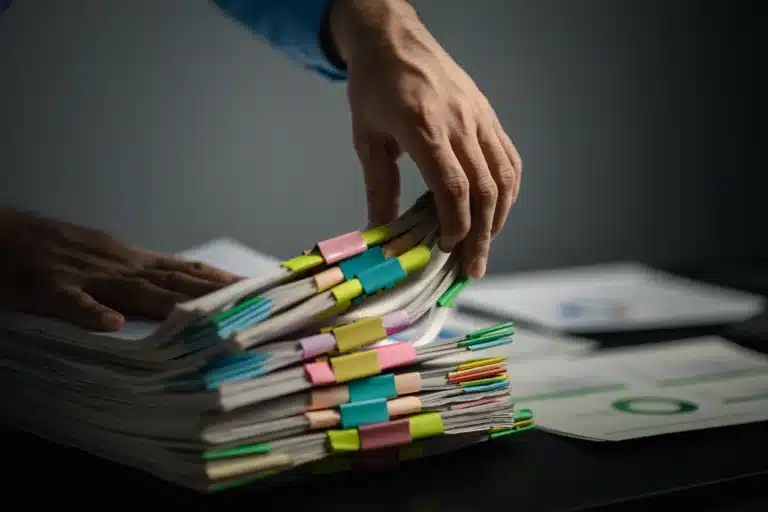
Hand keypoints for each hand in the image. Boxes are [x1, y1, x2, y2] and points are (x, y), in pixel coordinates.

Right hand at [0, 209, 240, 330]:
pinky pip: (72, 302)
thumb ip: (140, 275)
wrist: (4, 233)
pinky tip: (111, 324)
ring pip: (136, 291)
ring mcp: (86, 276)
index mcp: (131, 260)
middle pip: (175, 282)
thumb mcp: (106, 257)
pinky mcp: (49, 287)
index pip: (187, 270)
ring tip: (206, 316)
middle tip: (252, 304)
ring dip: (172, 304)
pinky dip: (91, 312)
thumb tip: (178, 288)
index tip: (256, 289)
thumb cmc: (55, 248)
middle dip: (215, 294)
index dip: (221, 280)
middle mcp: (119, 265)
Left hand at [328, 0, 521, 278]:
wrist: (394, 39)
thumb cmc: (375, 86)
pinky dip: (508, 189)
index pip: (453, 186)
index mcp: (424, 127)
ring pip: (503, 176)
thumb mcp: (367, 137)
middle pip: (484, 189)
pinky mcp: (487, 115)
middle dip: (480, 235)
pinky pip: (508, 157)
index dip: (456, 224)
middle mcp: (459, 123)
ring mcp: (479, 117)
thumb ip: (378, 185)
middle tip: (473, 267)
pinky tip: (498, 210)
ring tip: (485, 245)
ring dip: (499, 217)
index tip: (448, 249)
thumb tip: (381, 231)